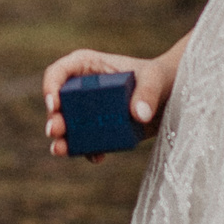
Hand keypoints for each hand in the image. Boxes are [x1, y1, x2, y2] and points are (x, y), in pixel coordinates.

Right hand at [40, 45, 179, 161]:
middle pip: (59, 103)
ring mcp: (90, 111)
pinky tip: (97, 157)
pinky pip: (87, 142)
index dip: (51, 87)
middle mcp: (83, 89)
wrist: (173, 99)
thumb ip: (147, 92)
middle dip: (54, 118)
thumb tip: (139, 114)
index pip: (58, 73)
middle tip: (55, 131)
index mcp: (87, 66)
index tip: (54, 104)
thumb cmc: (161, 78)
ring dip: (63, 139)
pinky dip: (88, 151)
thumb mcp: (155, 79)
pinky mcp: (100, 130)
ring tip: (61, 150)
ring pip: (69, 126)